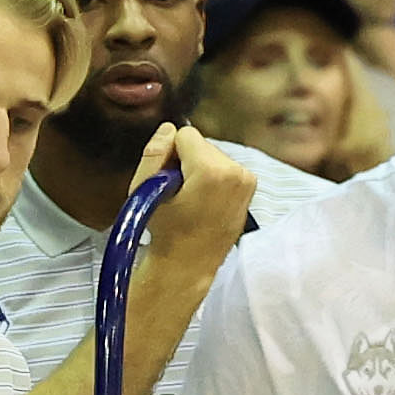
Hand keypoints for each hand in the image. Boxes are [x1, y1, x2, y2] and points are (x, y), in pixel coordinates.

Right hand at [139, 122, 260, 263]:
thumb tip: (169, 129)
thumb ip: (154, 152)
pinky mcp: (250, 188)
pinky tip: (205, 202)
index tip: (167, 181)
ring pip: (213, 155)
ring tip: (191, 200)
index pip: (185, 134)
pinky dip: (213, 179)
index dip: (170, 155)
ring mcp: (247, 181)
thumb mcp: (145, 189)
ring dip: (200, 170)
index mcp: (212, 171)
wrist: (188, 266)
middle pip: (201, 144)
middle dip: (187, 161)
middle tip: (178, 193)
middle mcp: (236, 172)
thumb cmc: (165, 232)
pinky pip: (224, 168)